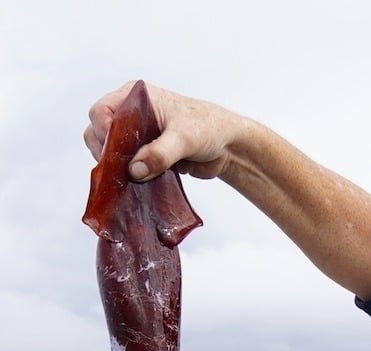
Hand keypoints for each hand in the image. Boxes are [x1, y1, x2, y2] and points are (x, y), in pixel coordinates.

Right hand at [83, 82, 248, 181]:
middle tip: (121, 172)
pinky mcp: (144, 155)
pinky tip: (134, 187)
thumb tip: (135, 171)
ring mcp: (136, 135)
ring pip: (110, 152)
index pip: (101, 112)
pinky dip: (128, 177)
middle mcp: (130, 113)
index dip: (103, 133)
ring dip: (116, 168)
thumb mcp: (184, 139)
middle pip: (98, 133)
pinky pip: (126, 167)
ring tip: (129, 181)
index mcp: (136, 97)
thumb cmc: (208, 129)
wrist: (227, 147)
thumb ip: (160, 154)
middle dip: (107, 154)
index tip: (116, 154)